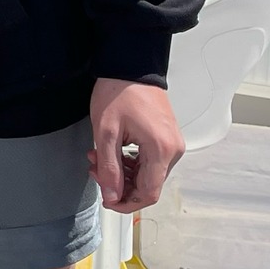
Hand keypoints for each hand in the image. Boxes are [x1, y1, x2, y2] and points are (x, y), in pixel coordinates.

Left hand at [87, 78, 183, 212]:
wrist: (130, 66)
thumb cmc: (119, 91)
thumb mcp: (106, 132)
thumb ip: (109, 167)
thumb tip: (112, 195)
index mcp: (161, 149)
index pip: (148, 193)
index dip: (126, 202)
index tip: (108, 199)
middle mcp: (173, 149)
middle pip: (148, 185)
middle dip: (119, 183)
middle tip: (96, 169)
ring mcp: (171, 143)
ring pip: (148, 174)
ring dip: (122, 172)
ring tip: (99, 158)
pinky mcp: (166, 137)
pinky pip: (151, 161)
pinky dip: (131, 162)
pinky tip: (113, 153)